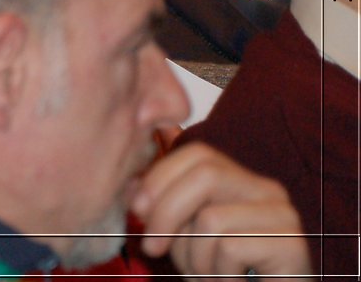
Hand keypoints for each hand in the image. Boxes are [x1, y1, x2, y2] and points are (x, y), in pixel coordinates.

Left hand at [131, 143, 309, 278]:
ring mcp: (283, 216)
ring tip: (205, 276)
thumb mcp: (186, 234)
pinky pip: (231, 249)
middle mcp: (267, 190)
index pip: (197, 154)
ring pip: (213, 218)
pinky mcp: (292, 245)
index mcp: (241, 180)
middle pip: (205, 175)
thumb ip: (165, 207)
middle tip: (153, 248)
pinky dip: (218, 274)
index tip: (137, 210)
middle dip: (166, 212)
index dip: (160, 177)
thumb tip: (131, 187)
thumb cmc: (223, 271)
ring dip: (194, 257)